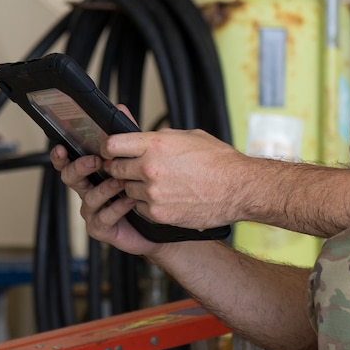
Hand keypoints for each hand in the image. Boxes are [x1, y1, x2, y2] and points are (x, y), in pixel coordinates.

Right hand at [51, 146, 155, 258]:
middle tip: (95, 160)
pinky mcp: (99, 229)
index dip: (60, 157)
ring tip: (121, 181)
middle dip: (80, 168)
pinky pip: (103, 218)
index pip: (68, 163)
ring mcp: (91, 212)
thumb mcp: (133, 161)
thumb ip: (125, 139)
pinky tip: (129, 200)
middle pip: (70, 178)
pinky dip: (116, 208)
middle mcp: (87, 192)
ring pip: (89, 198)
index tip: (61, 148)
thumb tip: (121, 110)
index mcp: (90, 176)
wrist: (156, 223)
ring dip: (105, 188)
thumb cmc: (140, 192)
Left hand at [102, 128, 250, 227]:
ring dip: (135, 187)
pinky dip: (147, 204)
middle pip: (114, 168)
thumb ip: (159, 135)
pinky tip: (164, 197)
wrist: (239, 188)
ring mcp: (153, 192)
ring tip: (157, 184)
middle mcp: (150, 168)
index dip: (110, 148)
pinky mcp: (158, 213)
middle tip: (132, 169)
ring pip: (126, 190)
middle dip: (121, 168)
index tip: (111, 152)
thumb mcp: (188, 136)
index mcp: (155, 144)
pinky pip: (139, 208)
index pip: (113, 144)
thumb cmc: (219, 161)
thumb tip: (140, 135)